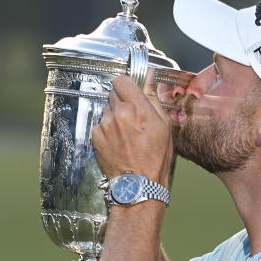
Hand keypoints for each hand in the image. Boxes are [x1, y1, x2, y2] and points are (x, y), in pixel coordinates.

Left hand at [92, 70, 174, 184]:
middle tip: (133, 116)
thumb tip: (150, 77)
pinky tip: (119, 141)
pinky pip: (101, 123)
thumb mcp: (164, 125)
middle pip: (114, 93)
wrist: (139, 183)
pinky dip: (108, 129)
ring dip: (115, 115)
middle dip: (123, 101)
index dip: (127, 85)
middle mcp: (119, 114)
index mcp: (138, 108)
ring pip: (107, 109)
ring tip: (127, 133)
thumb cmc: (155, 157)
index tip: (131, 91)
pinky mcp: (96, 135)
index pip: (122, 80)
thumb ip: (153, 98)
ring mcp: (105, 125)